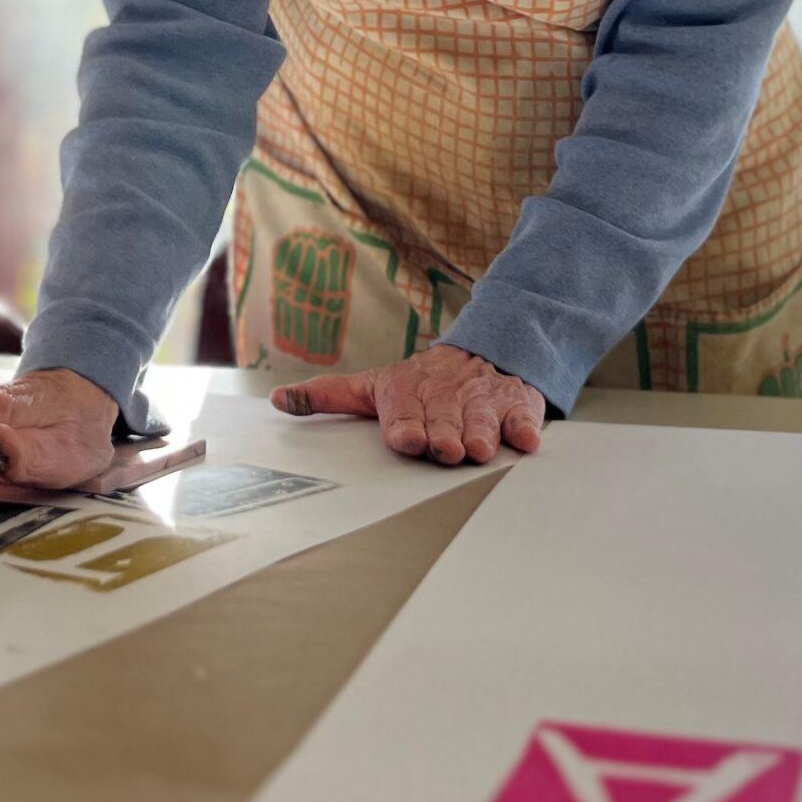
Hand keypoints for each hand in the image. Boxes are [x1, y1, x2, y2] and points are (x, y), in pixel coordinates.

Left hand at [270, 344, 543, 464]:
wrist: (481, 354)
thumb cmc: (419, 384)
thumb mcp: (374, 386)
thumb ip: (329, 395)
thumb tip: (277, 400)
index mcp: (408, 394)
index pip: (405, 415)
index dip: (407, 428)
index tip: (409, 439)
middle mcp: (445, 399)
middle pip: (444, 423)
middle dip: (445, 435)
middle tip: (447, 448)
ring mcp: (481, 402)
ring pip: (482, 422)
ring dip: (481, 434)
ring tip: (478, 448)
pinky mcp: (516, 405)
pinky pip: (522, 418)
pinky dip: (524, 428)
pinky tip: (523, 439)